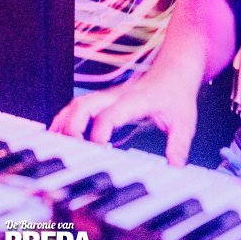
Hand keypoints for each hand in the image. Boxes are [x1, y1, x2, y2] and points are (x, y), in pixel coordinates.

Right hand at [49, 74, 198, 165]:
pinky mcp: (103, 100)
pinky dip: (64, 119)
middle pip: (83, 106)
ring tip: (55, 144)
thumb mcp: (184, 121)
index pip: (109, 116)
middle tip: (73, 153)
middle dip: (72, 129)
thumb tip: (174, 169)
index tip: (99, 154)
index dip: (99, 135)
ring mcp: (107, 97)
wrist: (174, 70)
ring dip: (64, 123)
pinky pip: (77, 106)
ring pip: (76, 104)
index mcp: (134, 101)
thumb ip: (179, 145)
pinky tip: (57, 132)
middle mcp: (115, 96)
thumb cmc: (176, 94)